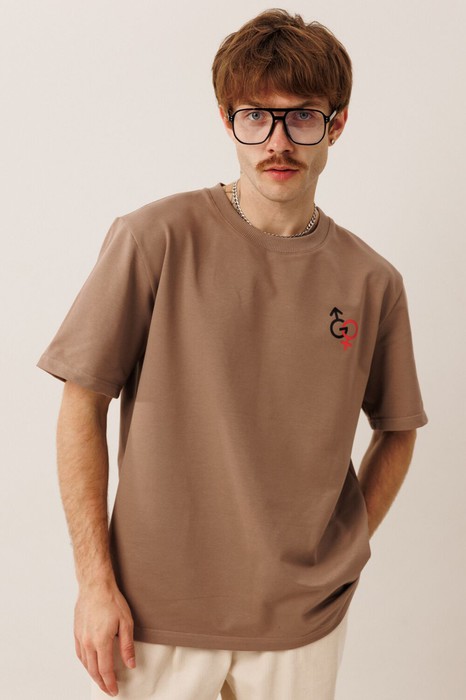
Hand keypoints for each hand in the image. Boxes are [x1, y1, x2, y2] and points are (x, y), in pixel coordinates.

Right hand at [74, 580, 135, 696]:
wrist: (95, 586)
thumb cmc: (111, 600)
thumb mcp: (126, 623)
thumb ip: (127, 646)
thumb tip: (130, 664)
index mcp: (101, 641)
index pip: (105, 670)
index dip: (110, 682)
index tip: (114, 690)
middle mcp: (88, 642)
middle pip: (93, 670)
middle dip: (101, 682)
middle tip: (108, 690)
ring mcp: (81, 637)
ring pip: (85, 663)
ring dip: (92, 675)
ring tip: (100, 680)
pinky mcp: (77, 632)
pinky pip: (79, 653)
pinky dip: (85, 663)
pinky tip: (89, 664)